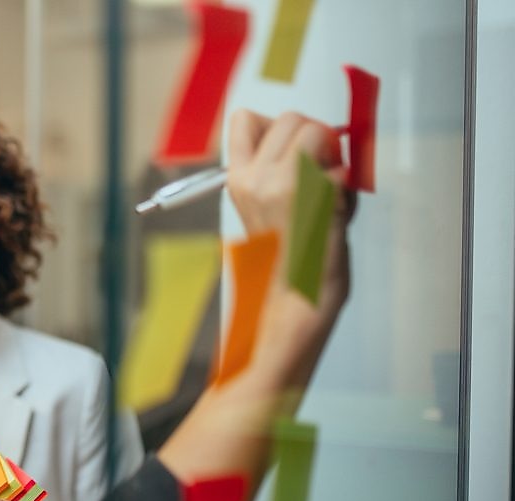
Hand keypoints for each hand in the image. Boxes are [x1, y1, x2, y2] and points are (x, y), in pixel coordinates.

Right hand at [225, 109, 353, 394]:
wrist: (296, 297)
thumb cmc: (286, 260)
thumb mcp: (263, 206)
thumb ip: (276, 169)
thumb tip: (307, 136)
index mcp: (236, 181)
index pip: (245, 119)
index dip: (274, 124)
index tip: (289, 148)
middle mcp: (254, 177)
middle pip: (292, 118)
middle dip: (315, 137)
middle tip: (317, 175)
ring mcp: (284, 182)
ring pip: (320, 130)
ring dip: (334, 156)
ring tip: (327, 195)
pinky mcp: (316, 191)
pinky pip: (344, 164)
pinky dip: (348, 185)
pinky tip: (336, 214)